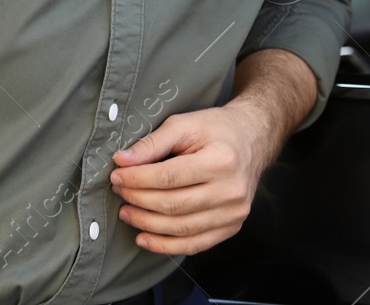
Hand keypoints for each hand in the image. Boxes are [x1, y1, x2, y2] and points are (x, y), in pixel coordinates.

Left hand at [108, 105, 270, 254]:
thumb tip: (122, 161)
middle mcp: (231, 191)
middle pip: (173, 205)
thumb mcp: (184, 124)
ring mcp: (234, 213)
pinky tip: (144, 237)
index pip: (169, 177)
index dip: (137, 179)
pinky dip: (166, 245)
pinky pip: (194, 245)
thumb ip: (153, 143)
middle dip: (138, 200)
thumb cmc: (217, 129)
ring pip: (180, 229)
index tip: (117, 175)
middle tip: (118, 191)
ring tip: (126, 212)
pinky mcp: (232, 227)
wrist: (253, 139)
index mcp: (222, 160)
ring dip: (146, 224)